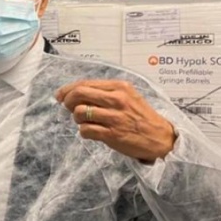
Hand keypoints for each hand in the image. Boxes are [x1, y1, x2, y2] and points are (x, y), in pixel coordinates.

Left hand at [55, 80, 175, 161]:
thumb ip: (104, 93)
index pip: (85, 83)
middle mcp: (117, 99)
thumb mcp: (127, 96)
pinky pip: (85, 130)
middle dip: (68, 101)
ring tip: (85, 121)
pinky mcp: (112, 134)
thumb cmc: (140, 116)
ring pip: (79, 112)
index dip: (68, 89)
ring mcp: (115, 117)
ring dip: (77, 118)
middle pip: (79, 94)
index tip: (60, 95)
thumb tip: (74, 93)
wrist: (160, 137)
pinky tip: (91, 132)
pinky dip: (84, 131)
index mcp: (119, 87)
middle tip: (68, 108)